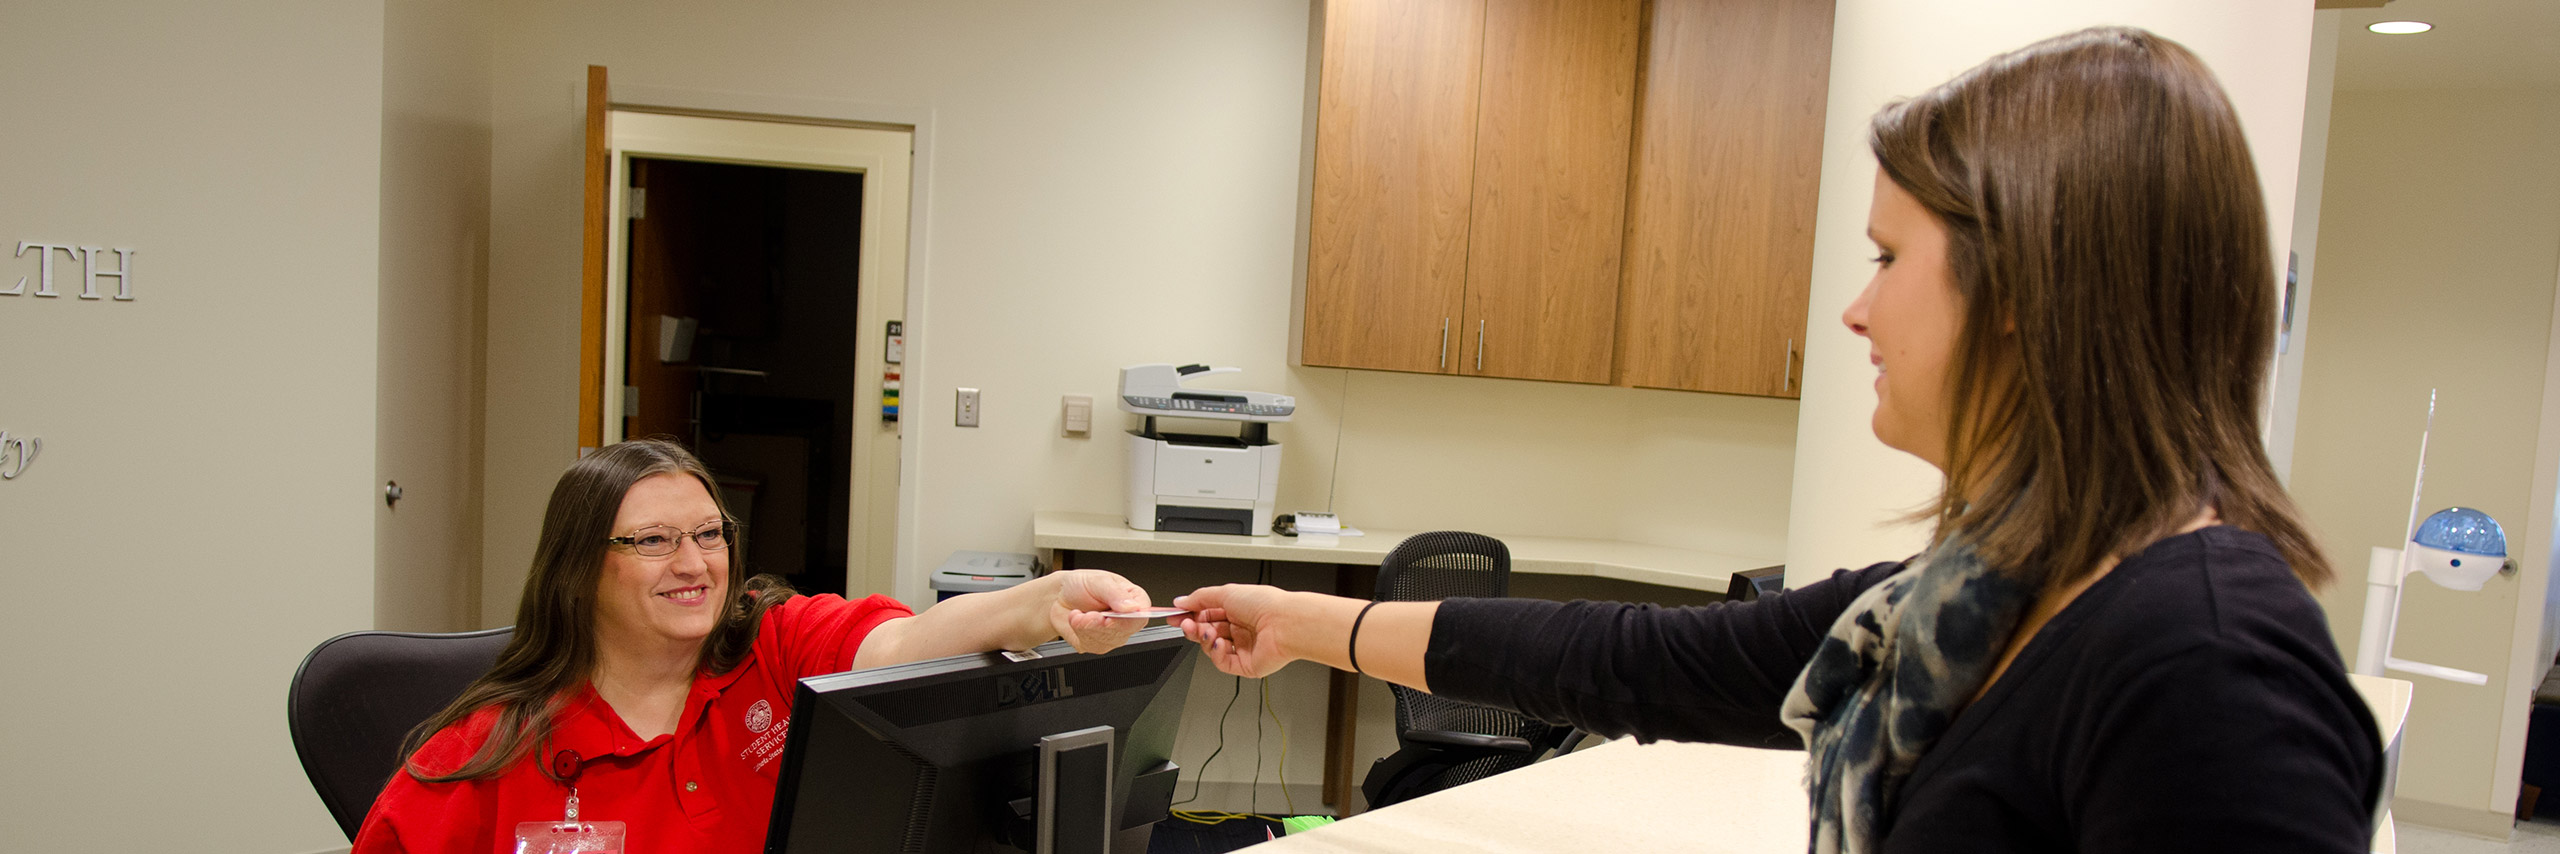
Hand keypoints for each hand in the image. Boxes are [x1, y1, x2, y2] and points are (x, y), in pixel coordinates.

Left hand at [1047, 569, 1149, 653]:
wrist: (1060, 597)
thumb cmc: (1082, 585)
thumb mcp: (1099, 581)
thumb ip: (1116, 593)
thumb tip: (1132, 607)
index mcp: (1134, 600)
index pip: (1143, 615)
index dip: (1128, 619)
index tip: (1110, 617)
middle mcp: (1127, 620)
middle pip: (1123, 631)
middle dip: (1100, 624)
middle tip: (1089, 614)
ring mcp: (1113, 635)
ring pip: (1106, 640)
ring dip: (1087, 627)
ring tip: (1080, 613)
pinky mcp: (1098, 645)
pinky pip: (1092, 646)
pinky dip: (1079, 633)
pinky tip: (1077, 620)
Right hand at [1172, 584, 1301, 677]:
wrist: (1285, 623)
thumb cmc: (1265, 604)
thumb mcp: (1226, 592)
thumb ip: (1200, 598)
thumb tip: (1182, 601)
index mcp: (1237, 610)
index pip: (1207, 614)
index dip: (1190, 615)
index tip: (1175, 616)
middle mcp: (1240, 628)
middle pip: (1208, 632)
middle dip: (1194, 628)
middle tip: (1185, 624)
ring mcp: (1243, 647)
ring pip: (1213, 648)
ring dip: (1205, 640)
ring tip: (1206, 632)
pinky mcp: (1246, 665)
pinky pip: (1223, 663)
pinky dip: (1217, 654)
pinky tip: (1219, 644)